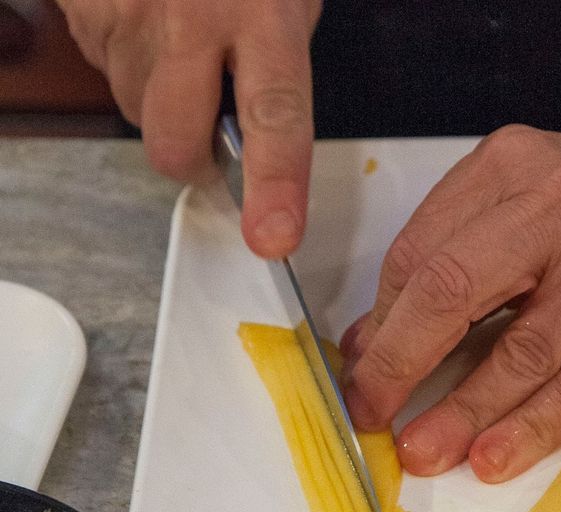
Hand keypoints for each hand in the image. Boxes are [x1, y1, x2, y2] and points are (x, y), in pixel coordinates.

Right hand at [57, 0, 320, 256]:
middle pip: (175, 142)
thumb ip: (275, 63)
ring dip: (158, 100)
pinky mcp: (83, 11)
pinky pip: (104, 70)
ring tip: (179, 44)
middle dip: (188, 158)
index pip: (275, 116)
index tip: (273, 237)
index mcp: (261, 15)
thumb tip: (260, 134)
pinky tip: (147, 24)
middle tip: (206, 133)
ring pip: (135, 110)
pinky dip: (128, 63)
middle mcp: (190, 21)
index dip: (275, 184)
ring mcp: (127, 16)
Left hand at [341, 123, 560, 482]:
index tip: (360, 377)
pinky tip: (494, 456)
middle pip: (455, 288)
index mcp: (510, 165)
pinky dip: (534, 425)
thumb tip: (372, 342)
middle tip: (370, 417)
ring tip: (424, 452)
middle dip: (400, 364)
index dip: (381, 325)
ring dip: (465, 411)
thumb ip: (448, 257)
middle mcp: (560, 200)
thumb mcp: (520, 202)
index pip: (420, 253)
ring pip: (524, 349)